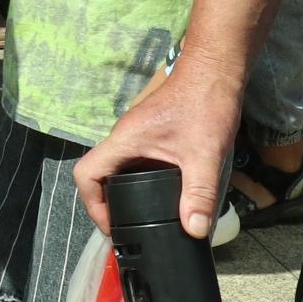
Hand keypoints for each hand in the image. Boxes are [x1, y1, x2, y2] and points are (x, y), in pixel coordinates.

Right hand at [72, 56, 244, 239]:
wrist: (216, 71)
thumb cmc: (205, 103)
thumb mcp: (204, 153)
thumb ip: (199, 193)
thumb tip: (194, 229)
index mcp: (125, 141)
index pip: (86, 173)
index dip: (92, 205)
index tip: (113, 226)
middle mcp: (124, 138)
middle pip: (97, 175)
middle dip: (107, 205)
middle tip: (128, 230)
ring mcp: (136, 136)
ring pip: (116, 170)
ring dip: (123, 195)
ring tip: (143, 219)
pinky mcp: (151, 136)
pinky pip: (135, 164)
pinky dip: (139, 184)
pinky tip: (161, 197)